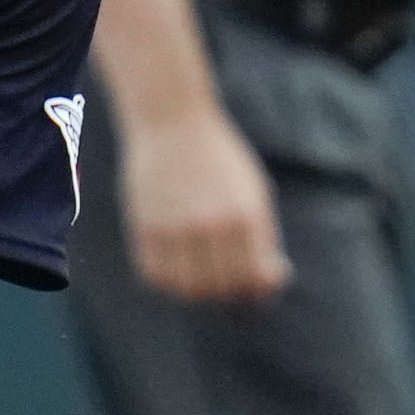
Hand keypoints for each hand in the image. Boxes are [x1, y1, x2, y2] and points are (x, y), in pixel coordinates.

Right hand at [118, 106, 289, 301]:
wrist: (173, 123)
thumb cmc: (220, 161)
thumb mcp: (253, 194)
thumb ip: (263, 240)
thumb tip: (268, 283)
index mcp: (245, 216)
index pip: (253, 279)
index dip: (256, 289)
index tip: (253, 283)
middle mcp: (211, 224)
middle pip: (220, 287)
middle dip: (227, 291)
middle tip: (225, 279)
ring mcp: (176, 226)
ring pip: (186, 287)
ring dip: (195, 290)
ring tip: (200, 275)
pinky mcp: (146, 225)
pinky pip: (155, 274)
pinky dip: (167, 280)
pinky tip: (175, 266)